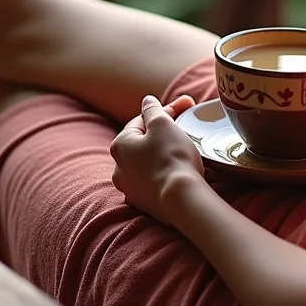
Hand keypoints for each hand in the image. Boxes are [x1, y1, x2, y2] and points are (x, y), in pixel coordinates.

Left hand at [109, 94, 204, 224]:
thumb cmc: (171, 157)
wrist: (180, 198)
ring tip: (185, 149)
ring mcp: (130, 189)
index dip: (164, 111)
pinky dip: (165, 172)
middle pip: (143, 142)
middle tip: (186, 126)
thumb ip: (152, 110)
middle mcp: (118, 168)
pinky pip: (155, 180)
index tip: (185, 107)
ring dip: (164, 152)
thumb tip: (146, 101)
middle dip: (164, 132)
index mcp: (119, 145)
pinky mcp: (145, 204)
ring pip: (148, 162)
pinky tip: (179, 171)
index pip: (141, 120)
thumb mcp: (162, 124)